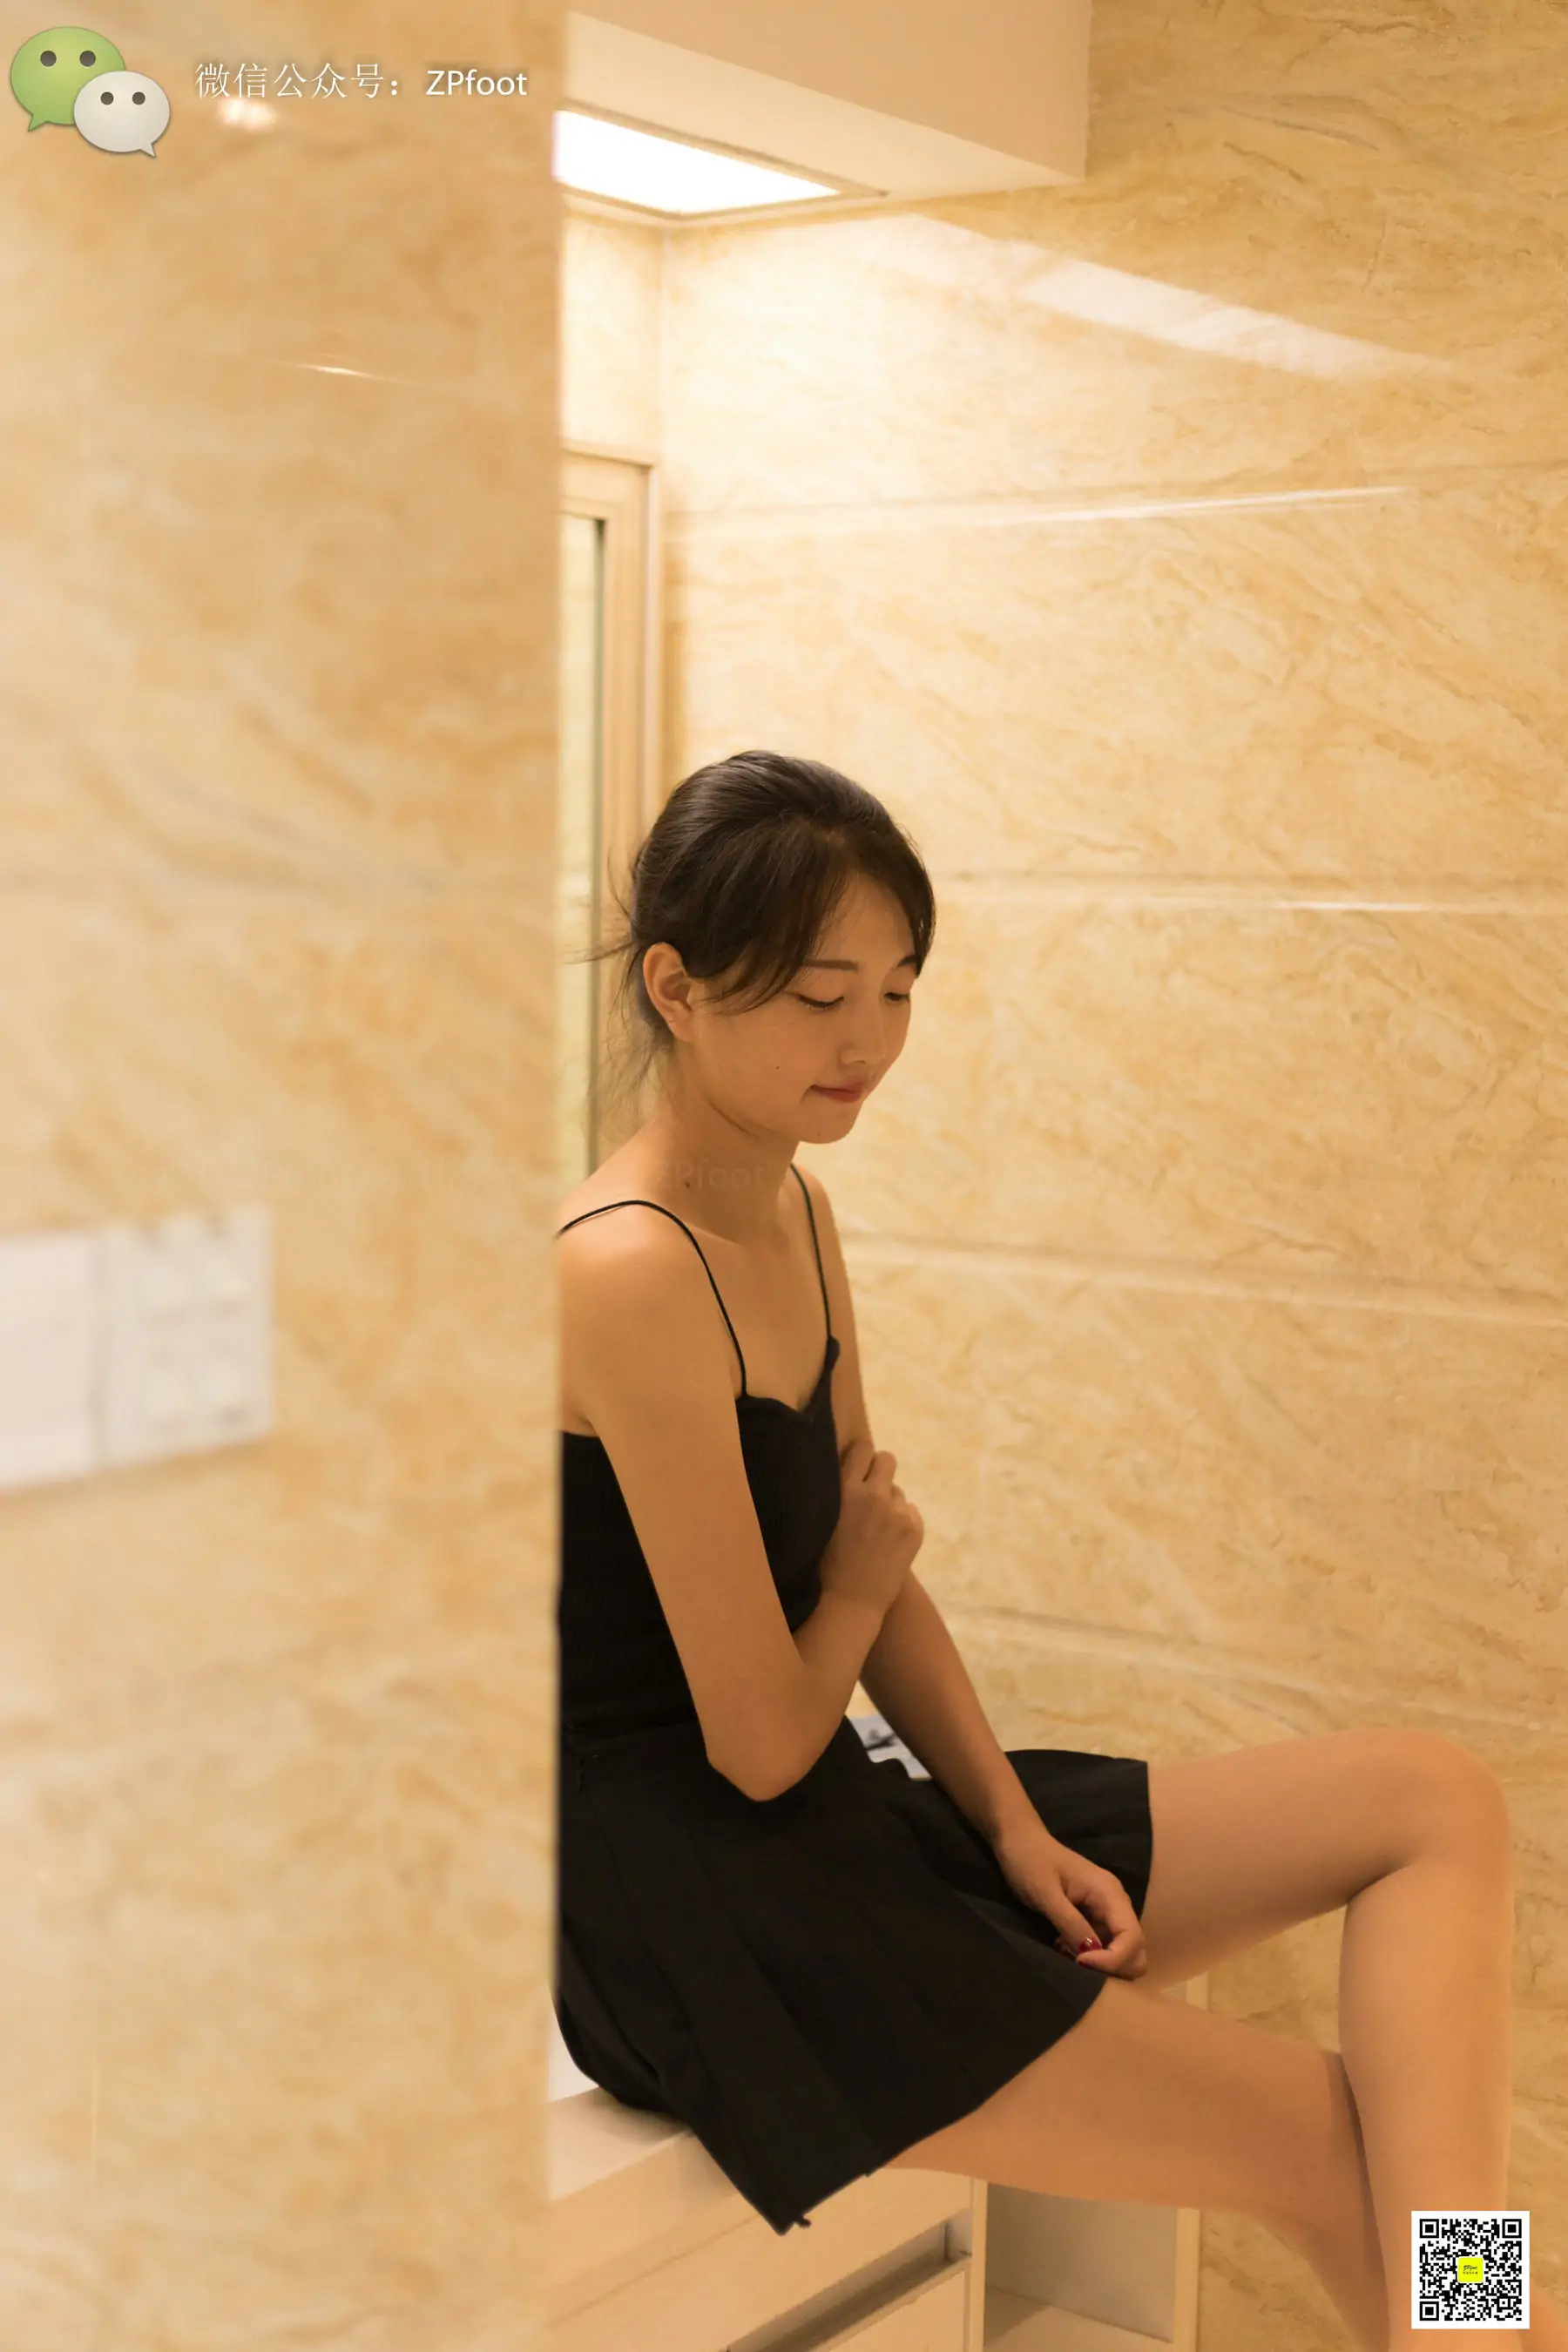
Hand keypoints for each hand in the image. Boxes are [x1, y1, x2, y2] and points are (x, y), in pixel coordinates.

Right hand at [819, 1435, 924, 1623]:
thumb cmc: (825, 1563)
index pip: (863, 1447)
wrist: (850, 1602)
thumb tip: (847, 1468)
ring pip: (897, 1491)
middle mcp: (875, 1495)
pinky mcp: (915, 1529)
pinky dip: (902, 1521)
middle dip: (880, 1470)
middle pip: (887, 1460)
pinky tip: (888, 1542)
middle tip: (870, 1490)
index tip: (858, 1464)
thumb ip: (837, 1492)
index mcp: (847, 1490)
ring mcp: (899, 1513)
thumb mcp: (822, 1518)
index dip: (862, 1454)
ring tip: (876, 1528)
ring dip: (889, 1502)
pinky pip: (910, 1511)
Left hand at [991, 1821, 1147, 1980]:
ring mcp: (1107, 1911)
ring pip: (1123, 1952)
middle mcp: (1116, 1903)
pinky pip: (1105, 1947)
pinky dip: (1092, 1957)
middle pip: (1136, 1950)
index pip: (1132, 1938)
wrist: (1019, 1841)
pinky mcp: (1095, 1918)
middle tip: (1077, 1964)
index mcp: (1110, 1893)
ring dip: (1102, 1964)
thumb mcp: (1045, 1894)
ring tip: (1069, 1955)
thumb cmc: (1029, 1862)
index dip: (1112, 1959)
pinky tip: (1066, 1949)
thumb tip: (1091, 1954)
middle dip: (1113, 1967)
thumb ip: (1070, 1923)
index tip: (1079, 1961)